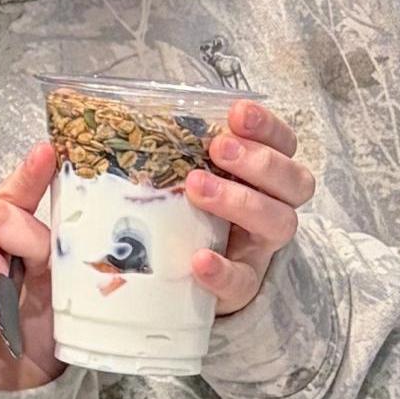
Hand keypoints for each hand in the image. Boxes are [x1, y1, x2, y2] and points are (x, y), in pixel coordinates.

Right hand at [0, 145, 63, 392]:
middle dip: (25, 241)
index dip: (27, 174)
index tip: (49, 152)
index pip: (9, 195)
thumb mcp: (55, 287)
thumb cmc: (30, 331)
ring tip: (6, 314)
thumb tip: (84, 220)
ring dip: (1, 291)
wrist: (11, 389)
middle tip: (35, 273)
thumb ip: (58, 251)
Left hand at [184, 100, 317, 316]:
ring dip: (242, 201)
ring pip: (280, 222)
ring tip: (197, 188)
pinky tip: (199, 259)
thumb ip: (172, 150)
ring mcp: (261, 248)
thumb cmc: (188, 212)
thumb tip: (104, 116)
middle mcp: (273, 207)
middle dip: (260, 160)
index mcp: (263, 176)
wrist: (188, 279)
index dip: (268, 126)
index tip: (237, 113)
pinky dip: (223, 269)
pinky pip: (243, 280)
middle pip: (295, 182)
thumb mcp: (185, 176)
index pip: (284, 144)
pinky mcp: (243, 286)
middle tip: (218, 148)